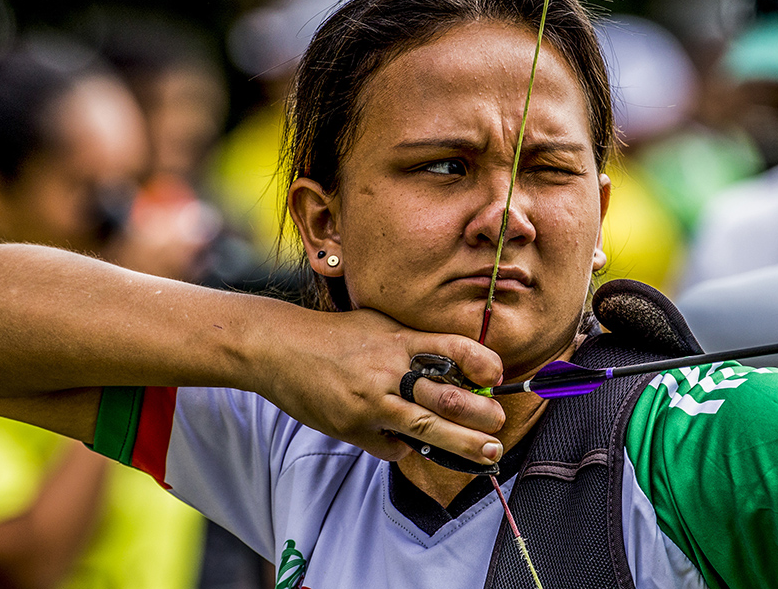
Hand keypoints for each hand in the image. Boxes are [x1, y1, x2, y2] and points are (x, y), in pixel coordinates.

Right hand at [253, 306, 504, 464]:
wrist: (278, 348)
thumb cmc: (333, 336)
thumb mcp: (378, 325)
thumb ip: (413, 345)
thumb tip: (457, 370)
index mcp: (398, 339)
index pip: (452, 348)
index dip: (482, 362)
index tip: (496, 375)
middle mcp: (388, 370)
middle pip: (449, 397)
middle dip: (482, 414)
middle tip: (498, 423)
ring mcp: (371, 401)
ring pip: (427, 429)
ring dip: (464, 444)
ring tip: (489, 452)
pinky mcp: (352, 427)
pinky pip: (390, 446)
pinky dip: (402, 446)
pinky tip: (403, 440)